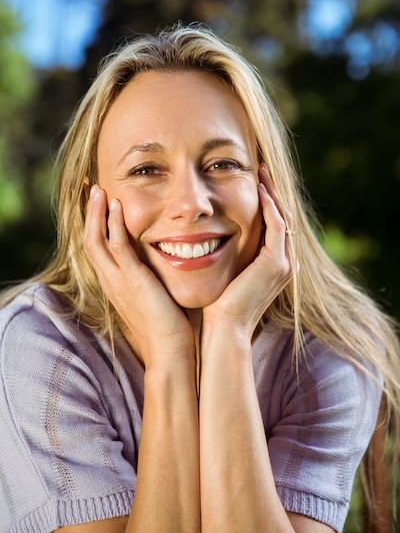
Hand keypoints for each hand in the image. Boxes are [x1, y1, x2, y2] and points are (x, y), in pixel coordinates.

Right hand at [83, 185, 194, 366]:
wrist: (171, 352)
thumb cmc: (169, 327)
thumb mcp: (155, 296)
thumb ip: (152, 278)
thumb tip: (165, 261)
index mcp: (115, 284)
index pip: (98, 248)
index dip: (94, 224)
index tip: (98, 202)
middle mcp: (111, 281)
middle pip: (89, 239)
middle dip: (88, 213)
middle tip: (90, 188)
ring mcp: (118, 281)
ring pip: (96, 240)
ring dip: (95, 213)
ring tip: (97, 189)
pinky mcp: (132, 281)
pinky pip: (117, 247)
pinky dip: (113, 225)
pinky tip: (115, 205)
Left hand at [202, 166, 292, 340]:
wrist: (222, 329)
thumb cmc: (217, 305)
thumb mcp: (226, 273)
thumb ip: (229, 255)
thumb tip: (211, 237)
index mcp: (275, 265)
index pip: (276, 225)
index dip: (267, 201)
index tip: (255, 181)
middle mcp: (285, 263)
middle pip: (283, 217)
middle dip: (273, 192)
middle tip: (261, 169)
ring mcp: (284, 264)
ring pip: (283, 217)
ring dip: (272, 193)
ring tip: (261, 172)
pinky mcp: (276, 263)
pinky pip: (277, 225)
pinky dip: (269, 205)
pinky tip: (259, 190)